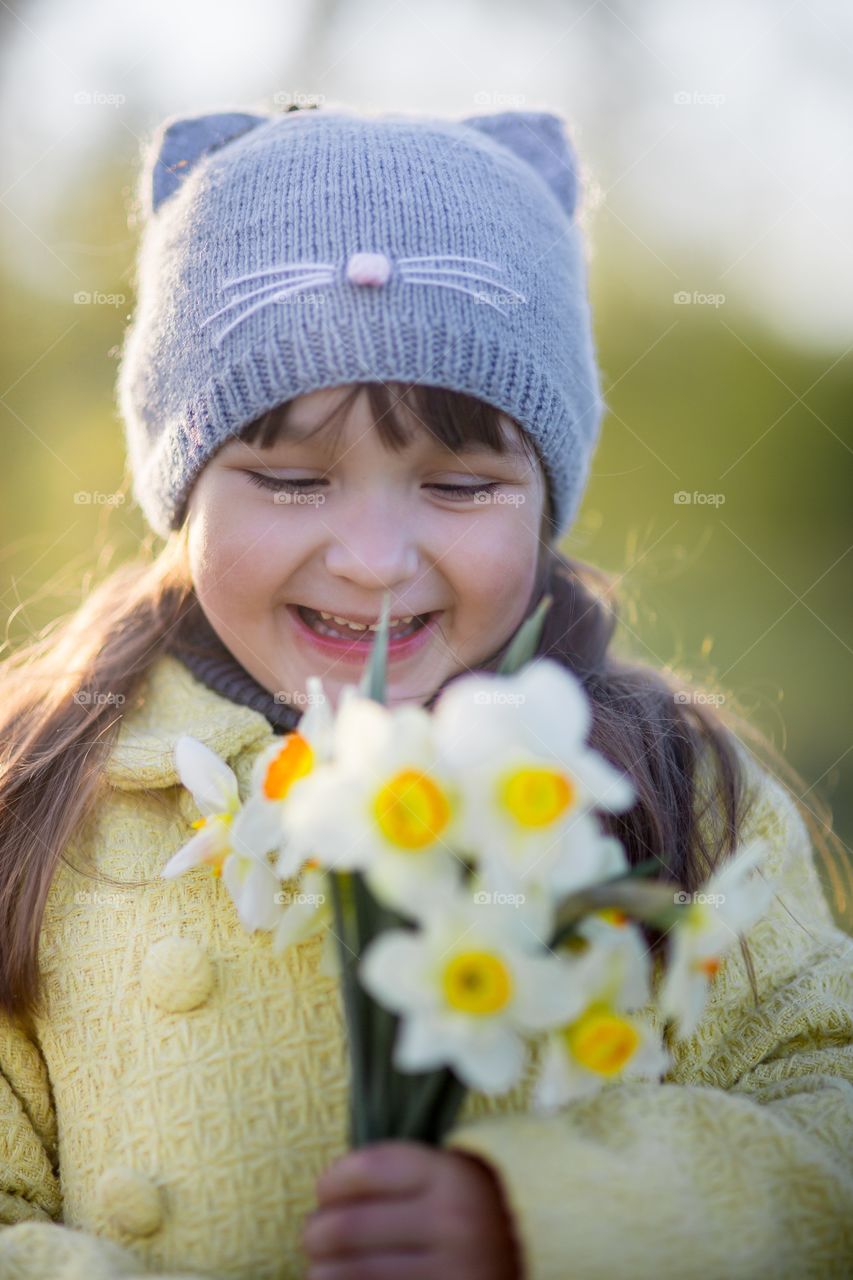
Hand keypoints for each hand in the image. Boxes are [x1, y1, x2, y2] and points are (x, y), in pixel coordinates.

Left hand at [302, 1139, 523, 1278]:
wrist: (532, 1255)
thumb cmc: (472, 1211)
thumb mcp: (449, 1177)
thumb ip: (399, 1174)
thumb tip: (326, 1191)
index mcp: (452, 1178)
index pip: (368, 1170)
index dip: (333, 1181)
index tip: (325, 1190)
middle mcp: (453, 1224)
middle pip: (350, 1226)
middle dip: (316, 1233)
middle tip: (314, 1235)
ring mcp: (452, 1273)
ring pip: (351, 1274)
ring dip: (322, 1272)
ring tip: (322, 1268)